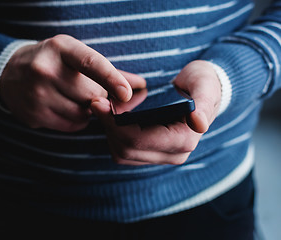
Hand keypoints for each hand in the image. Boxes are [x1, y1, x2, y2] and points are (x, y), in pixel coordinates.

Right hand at [0, 34, 145, 131]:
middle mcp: (45, 69)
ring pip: (83, 114)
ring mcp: (36, 93)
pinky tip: (65, 108)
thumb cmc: (53, 62)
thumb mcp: (76, 56)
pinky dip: (76, 121)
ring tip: (73, 97)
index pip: (91, 63)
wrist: (10, 72)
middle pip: (92, 95)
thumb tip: (140, 85)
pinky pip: (71, 126)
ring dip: (87, 110)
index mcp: (61, 48)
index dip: (112, 79)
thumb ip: (110, 70)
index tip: (126, 94)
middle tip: (87, 89)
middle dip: (98, 96)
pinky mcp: (33, 114)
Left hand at [91, 60, 221, 164]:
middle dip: (108, 126)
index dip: (115, 124)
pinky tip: (113, 116)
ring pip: (122, 153)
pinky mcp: (151, 154)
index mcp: (184, 141)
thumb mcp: (206, 87)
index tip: (99, 103)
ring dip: (108, 131)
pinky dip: (113, 135)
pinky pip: (124, 152)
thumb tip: (199, 124)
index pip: (139, 140)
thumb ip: (204, 105)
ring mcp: (161, 156)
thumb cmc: (202, 84)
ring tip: (104, 107)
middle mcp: (173, 155)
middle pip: (126, 149)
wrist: (199, 91)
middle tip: (96, 102)